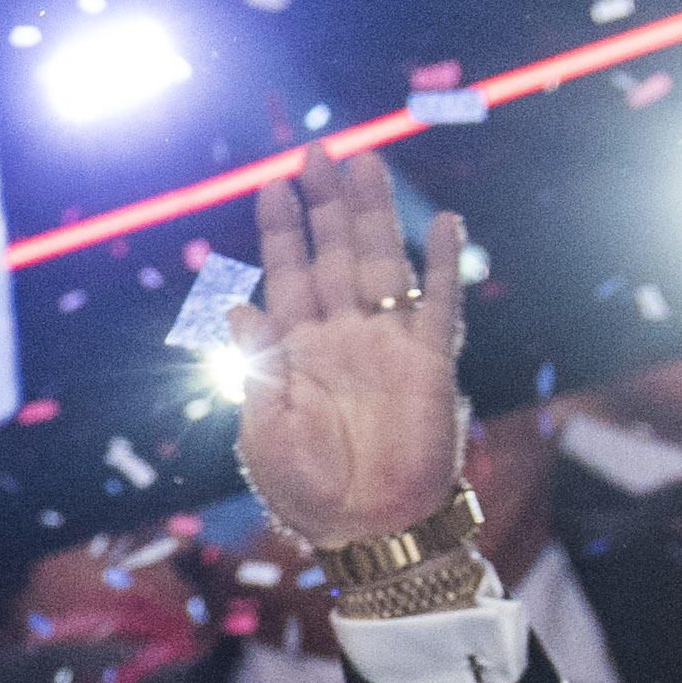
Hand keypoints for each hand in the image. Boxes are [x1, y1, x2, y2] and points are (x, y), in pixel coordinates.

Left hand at [227, 150, 467, 550]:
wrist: (367, 531)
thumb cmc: (308, 489)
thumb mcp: (264, 426)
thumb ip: (258, 363)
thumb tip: (237, 307)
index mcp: (296, 351)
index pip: (286, 275)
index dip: (280, 230)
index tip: (271, 184)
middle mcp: (342, 337)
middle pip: (333, 254)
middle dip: (325, 204)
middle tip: (317, 151)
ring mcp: (387, 345)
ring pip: (380, 263)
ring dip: (375, 215)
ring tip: (366, 164)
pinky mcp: (431, 363)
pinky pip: (439, 304)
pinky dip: (441, 264)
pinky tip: (444, 223)